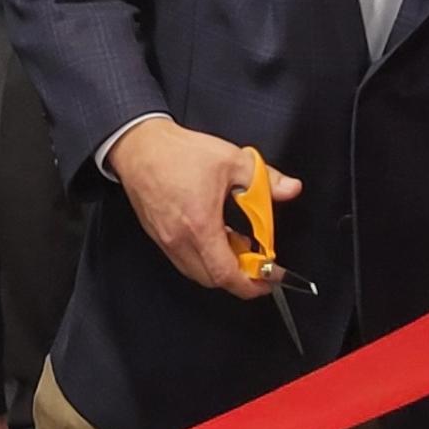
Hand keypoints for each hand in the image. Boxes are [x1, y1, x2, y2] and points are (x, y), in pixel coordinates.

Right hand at [107, 119, 298, 297]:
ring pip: (196, 271)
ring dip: (219, 267)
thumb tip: (290, 189)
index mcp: (200, 225)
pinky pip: (183, 259)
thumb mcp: (231, 160)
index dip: (252, 284)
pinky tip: (214, 235)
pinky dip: (203, 257)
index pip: (227, 274)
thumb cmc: (176, 152)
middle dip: (239, 277)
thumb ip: (265, 179)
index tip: (268, 277)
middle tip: (257, 261)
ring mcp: (165, 240)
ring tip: (236, 245)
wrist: (139, 145)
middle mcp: (179, 239)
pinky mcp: (157, 235)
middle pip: (213, 280)